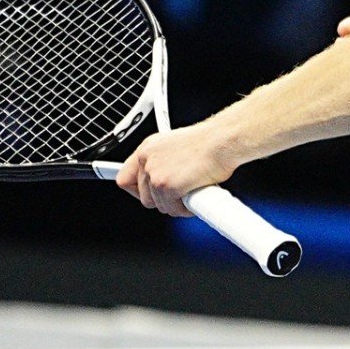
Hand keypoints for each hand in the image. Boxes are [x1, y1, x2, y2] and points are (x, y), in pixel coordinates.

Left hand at [116, 123, 240, 216]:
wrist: (223, 140)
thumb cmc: (211, 141)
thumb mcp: (178, 146)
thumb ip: (165, 162)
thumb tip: (167, 179)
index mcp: (148, 148)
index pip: (126, 177)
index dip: (136, 190)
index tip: (146, 194)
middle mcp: (147, 160)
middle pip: (143, 196)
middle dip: (162, 200)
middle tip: (179, 195)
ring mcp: (156, 174)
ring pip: (158, 205)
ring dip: (176, 205)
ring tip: (192, 193)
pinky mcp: (167, 186)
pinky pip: (172, 208)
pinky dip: (186, 208)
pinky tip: (197, 197)